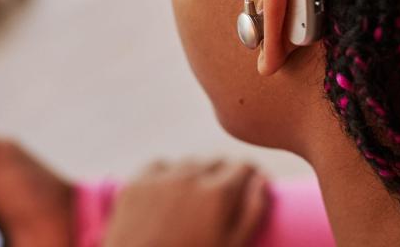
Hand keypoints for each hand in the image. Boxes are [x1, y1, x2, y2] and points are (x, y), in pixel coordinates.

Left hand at [104, 159, 268, 246]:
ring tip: (193, 201)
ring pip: (189, 163)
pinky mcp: (136, 182)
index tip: (246, 186)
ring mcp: (160, 178)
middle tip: (218, 201)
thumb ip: (253, 211)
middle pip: (216, 161)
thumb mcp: (232, 245)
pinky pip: (160, 166)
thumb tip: (262, 179)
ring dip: (196, 175)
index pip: (244, 166)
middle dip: (223, 176)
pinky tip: (168, 196)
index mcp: (218, 194)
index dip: (248, 177)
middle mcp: (191, 177)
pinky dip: (167, 176)